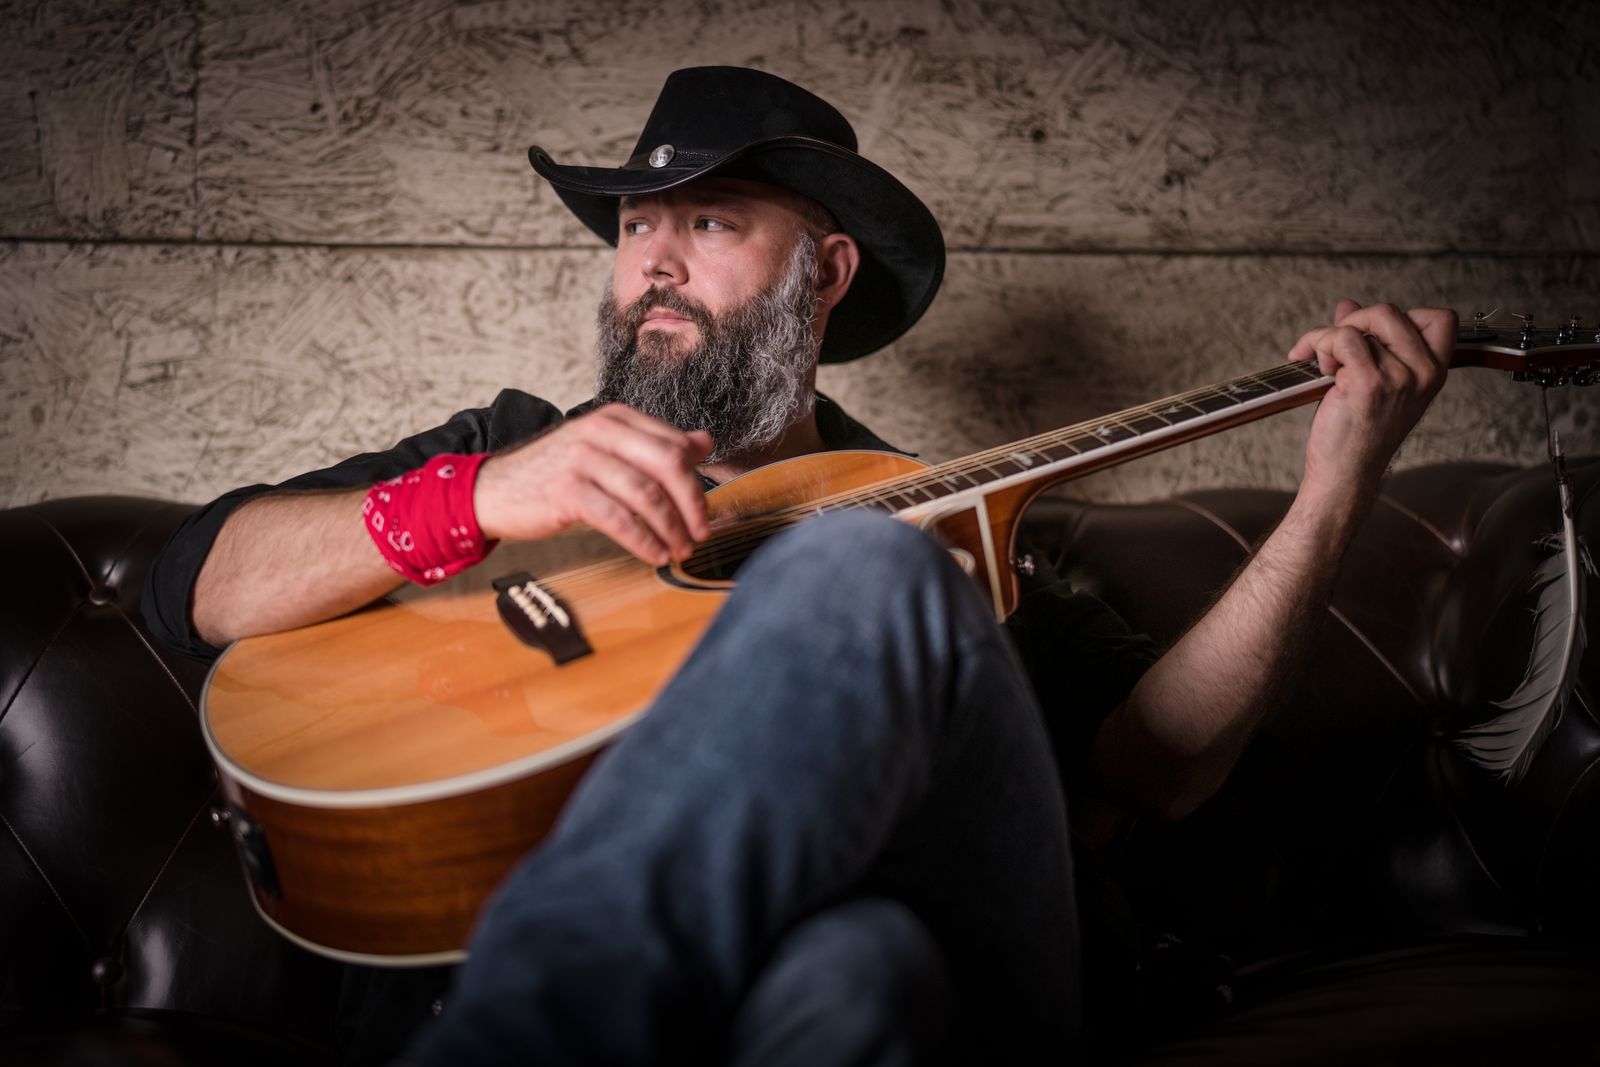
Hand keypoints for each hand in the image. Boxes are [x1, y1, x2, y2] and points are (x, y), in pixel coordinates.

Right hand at [473, 404, 712, 564]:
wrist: (493, 489)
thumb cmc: (554, 473)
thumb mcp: (605, 449)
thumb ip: (654, 445)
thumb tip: (704, 442)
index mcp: (616, 418)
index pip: (674, 445)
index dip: (697, 481)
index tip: (703, 510)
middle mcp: (600, 431)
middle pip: (668, 464)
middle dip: (692, 504)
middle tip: (701, 533)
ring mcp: (582, 459)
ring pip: (646, 495)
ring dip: (671, 529)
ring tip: (679, 550)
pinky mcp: (567, 491)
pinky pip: (619, 520)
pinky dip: (643, 542)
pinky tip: (654, 555)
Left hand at [1287, 299, 1453, 502]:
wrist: (1346, 473)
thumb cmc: (1357, 433)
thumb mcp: (1372, 381)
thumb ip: (1367, 342)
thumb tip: (1347, 306)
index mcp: (1433, 373)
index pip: (1441, 319)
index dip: (1404, 315)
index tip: (1374, 336)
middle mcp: (1422, 373)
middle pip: (1389, 311)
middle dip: (1352, 321)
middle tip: (1333, 346)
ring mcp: (1398, 377)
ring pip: (1356, 325)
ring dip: (1327, 338)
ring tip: (1323, 365)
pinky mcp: (1368, 383)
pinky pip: (1340, 339)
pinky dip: (1319, 345)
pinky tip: (1317, 368)